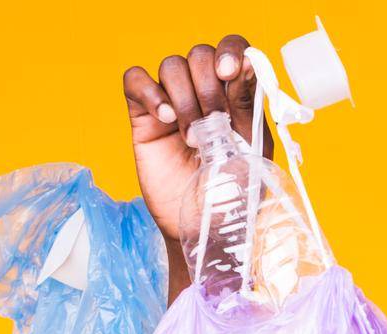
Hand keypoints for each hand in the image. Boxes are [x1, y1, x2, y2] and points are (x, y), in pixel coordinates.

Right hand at [122, 35, 270, 242]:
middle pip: (199, 55)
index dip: (231, 52)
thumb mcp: (251, 150)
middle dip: (208, 85)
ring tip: (192, 136)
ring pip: (171, 66)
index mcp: (236, 98)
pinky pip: (135, 80)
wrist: (205, 230)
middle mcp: (205, 95)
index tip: (231, 73)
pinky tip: (165, 119)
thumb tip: (244, 65)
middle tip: (214, 121)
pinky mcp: (144, 118)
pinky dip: (149, 92)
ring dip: (184, 97)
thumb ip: (246, 105)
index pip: (232, 51)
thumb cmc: (234, 196)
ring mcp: (173, 104)